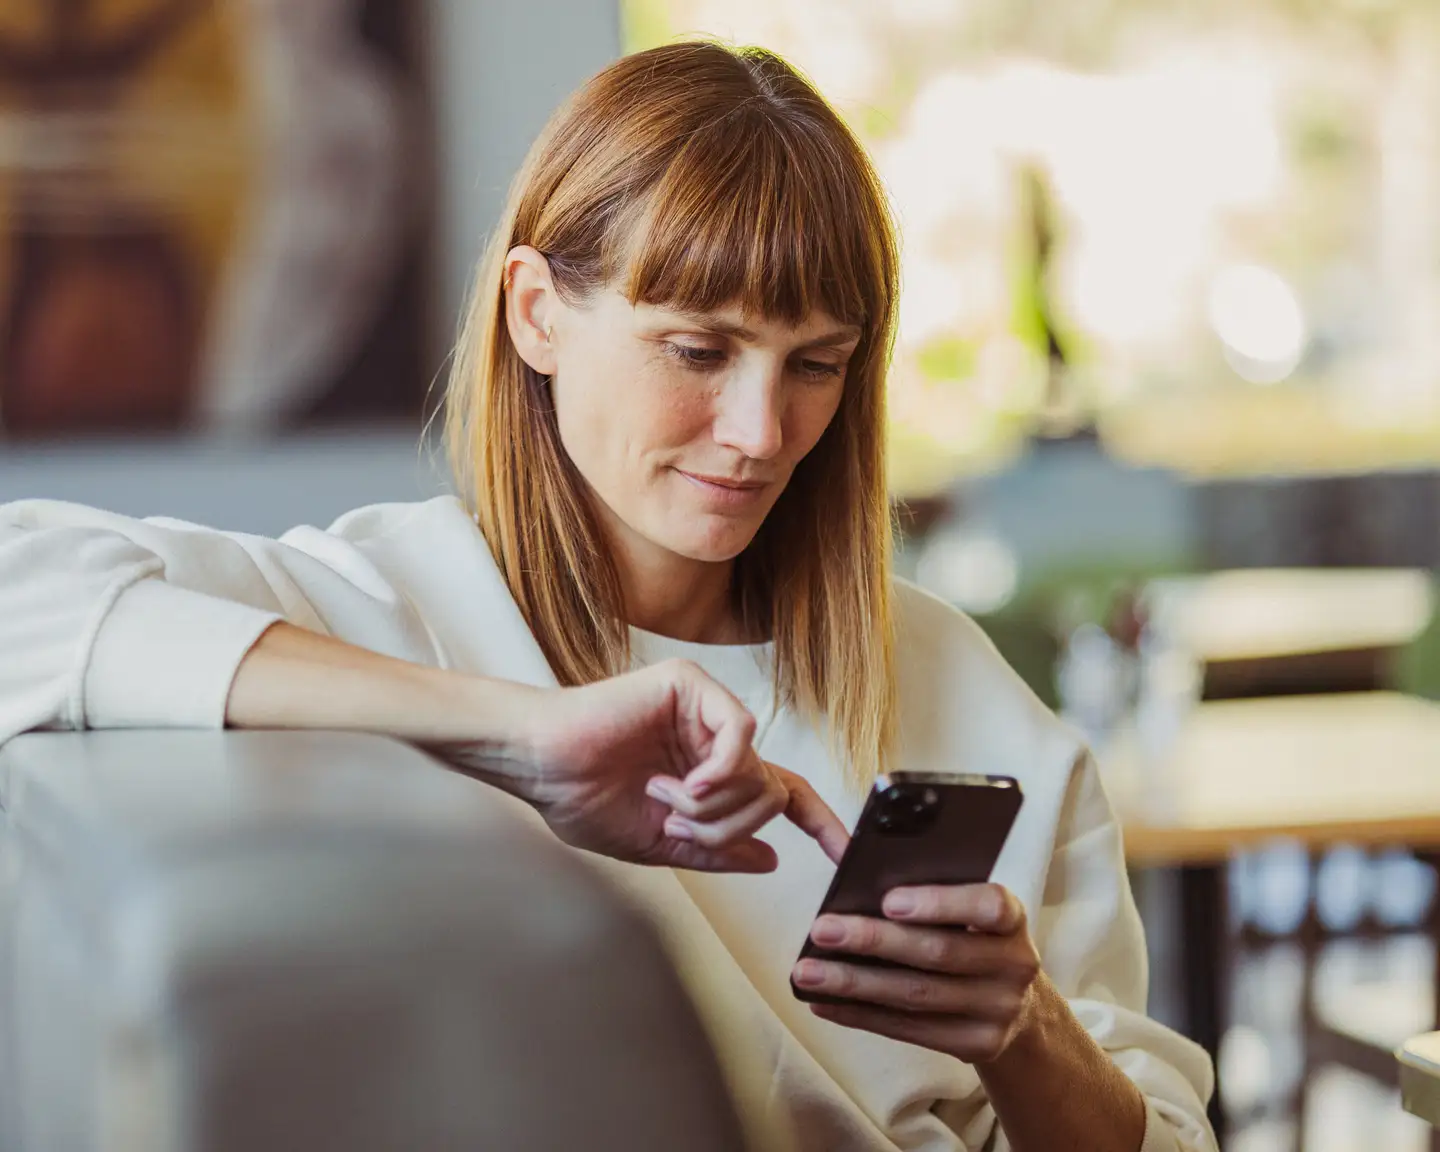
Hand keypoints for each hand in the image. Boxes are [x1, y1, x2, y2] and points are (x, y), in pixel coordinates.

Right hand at [447, 658, 848, 872]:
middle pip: (770, 793)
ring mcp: (704, 707)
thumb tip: (770, 858)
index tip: (846, 855)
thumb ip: (715, 849)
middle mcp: (712, 737)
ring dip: (713, 805)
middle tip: (678, 824)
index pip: (781, 794)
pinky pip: (741, 733)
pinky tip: (683, 782)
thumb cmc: (582, 799)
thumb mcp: (660, 843)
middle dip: (730, 825)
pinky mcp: (690, 685)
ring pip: (758, 771)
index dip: (819, 823)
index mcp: (708, 771)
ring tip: (663, 799)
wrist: (540, 768)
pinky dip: (719, 770)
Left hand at [791, 883, 1040, 1063]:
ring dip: (855, 984)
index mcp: (1011, 919)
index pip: (987, 906)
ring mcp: (999, 1010)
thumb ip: (927, 890)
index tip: (888, 900)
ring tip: (807, 973)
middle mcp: (1014, 965)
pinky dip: (861, 1015)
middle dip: (874, 941)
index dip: (939, 903)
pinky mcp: (977, 1045)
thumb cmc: (973, 939)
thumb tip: (851, 874)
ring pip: (916, 995)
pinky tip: (825, 1003)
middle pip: (938, 953)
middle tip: (821, 930)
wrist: (1020, 1008)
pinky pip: (910, 1030)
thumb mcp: (967, 910)